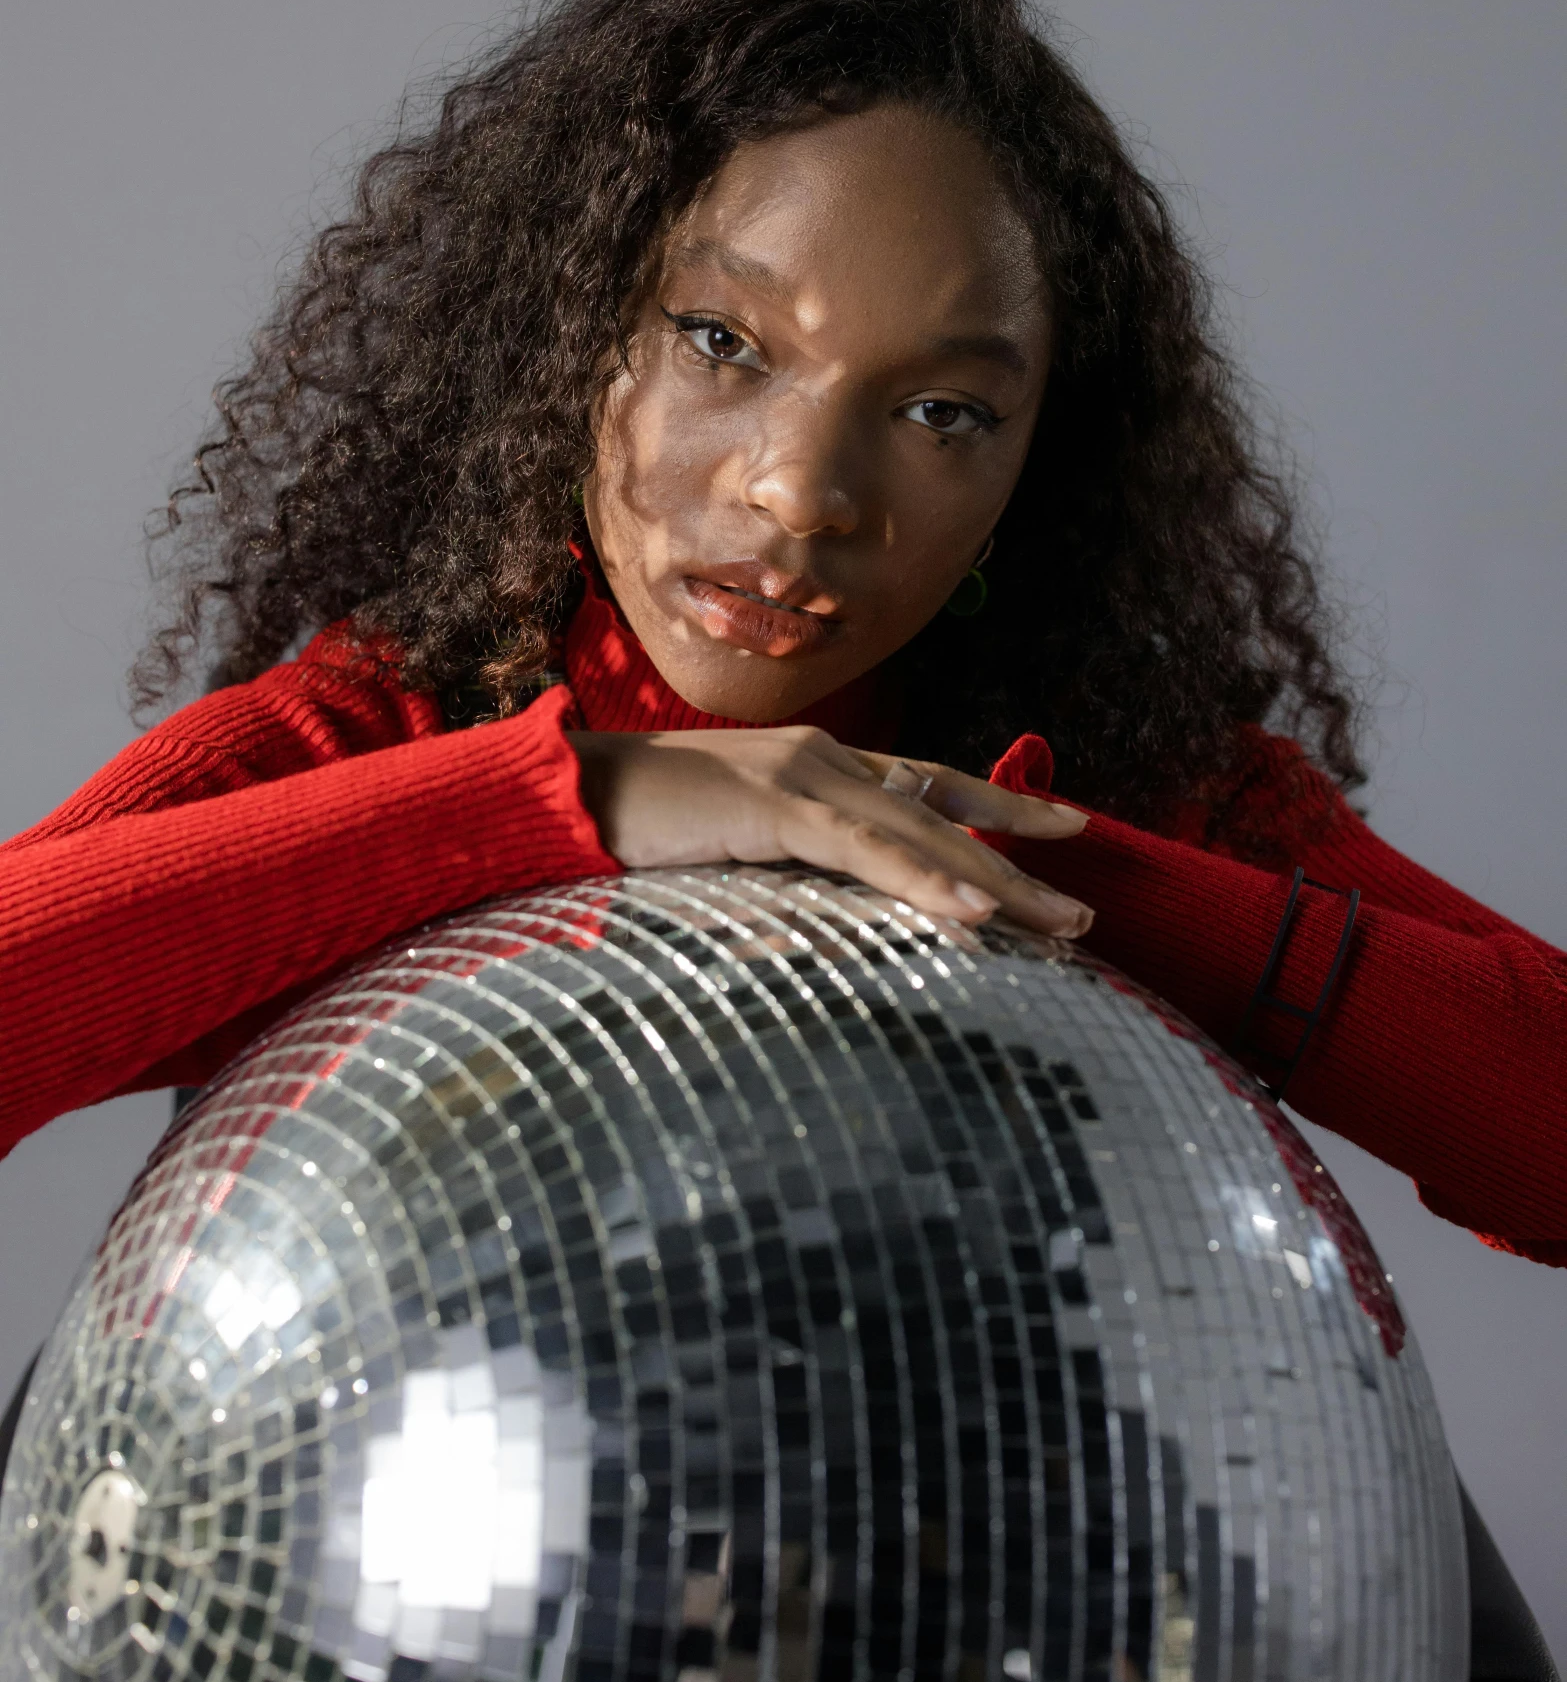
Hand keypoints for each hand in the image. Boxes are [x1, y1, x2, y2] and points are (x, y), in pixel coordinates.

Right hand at [566, 724, 1090, 943]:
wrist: (570, 798)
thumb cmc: (638, 831)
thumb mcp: (731, 850)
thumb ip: (786, 870)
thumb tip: (830, 923)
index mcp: (816, 765)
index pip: (927, 782)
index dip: (997, 805)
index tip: (1064, 826)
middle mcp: (823, 758)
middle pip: (943, 812)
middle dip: (1019, 863)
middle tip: (1084, 909)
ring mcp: (804, 777)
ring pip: (923, 832)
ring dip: (998, 883)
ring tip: (1063, 923)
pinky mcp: (778, 808)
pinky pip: (868, 853)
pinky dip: (926, 882)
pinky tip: (976, 913)